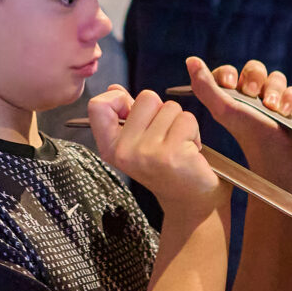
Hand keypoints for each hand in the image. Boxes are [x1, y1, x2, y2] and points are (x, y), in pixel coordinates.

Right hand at [90, 84, 226, 217]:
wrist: (190, 201)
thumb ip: (126, 115)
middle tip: (166, 137)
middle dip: (162, 111)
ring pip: (170, 107)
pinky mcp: (172, 153)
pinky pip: (187, 120)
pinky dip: (194, 132)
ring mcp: (147, 152)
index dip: (118, 99)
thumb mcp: (137, 144)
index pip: (98, 106)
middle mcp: (124, 151)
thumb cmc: (165, 167)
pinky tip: (190, 152)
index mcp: (110, 148)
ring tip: (179, 146)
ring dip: (180, 123)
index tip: (132, 111)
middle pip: (146, 97)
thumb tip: (113, 89)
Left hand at [187, 58, 291, 176]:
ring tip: (271, 106)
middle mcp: (250, 97)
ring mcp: (271, 101)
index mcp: (230, 97)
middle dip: (254, 78)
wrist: (277, 158)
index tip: (229, 83)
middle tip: (252, 93)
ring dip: (274, 89)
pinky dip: (289, 99)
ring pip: (275, 78)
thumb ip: (206, 87)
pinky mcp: (288, 108)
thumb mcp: (224, 110)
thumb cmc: (249, 136)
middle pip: (254, 69)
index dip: (228, 73)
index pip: (228, 72)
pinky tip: (284, 112)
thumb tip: (191, 60)